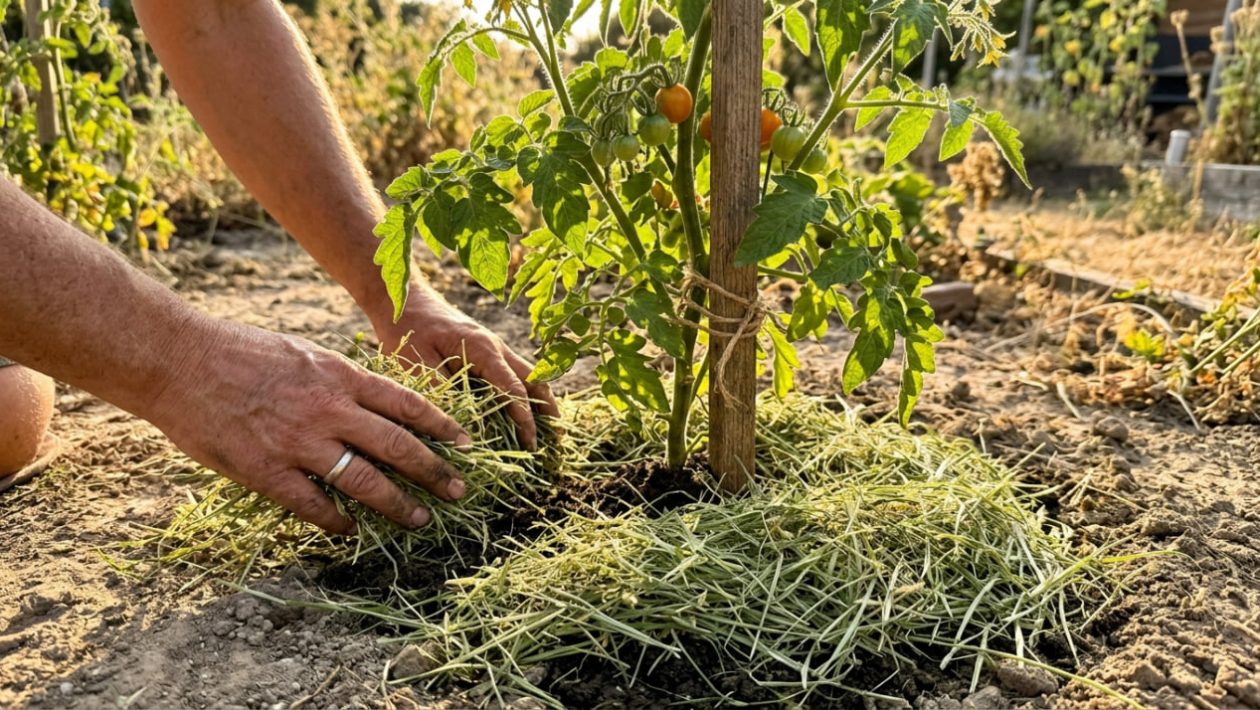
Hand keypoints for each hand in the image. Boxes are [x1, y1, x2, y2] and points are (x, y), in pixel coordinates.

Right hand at [145, 316, 470, 534]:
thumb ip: (339, 379)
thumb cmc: (240, 351)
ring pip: (365, 480)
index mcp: (340, 376)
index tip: (467, 443)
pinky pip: (314, 504)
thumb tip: (373, 402)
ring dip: (397, 504)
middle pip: (398, 446)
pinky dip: (337, 521)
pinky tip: (351, 531)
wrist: (180, 359)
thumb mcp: (304, 353)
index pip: (407, 404)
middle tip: (459, 491)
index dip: (442, 426)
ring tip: (419, 520)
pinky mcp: (267, 470)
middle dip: (434, 472)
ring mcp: (299, 442)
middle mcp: (329, 409)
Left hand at [369, 283, 559, 449]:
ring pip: (529, 376)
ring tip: (551, 431)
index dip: (525, 419)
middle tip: (558, 441)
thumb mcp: (415, 362)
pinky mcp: (486, 351)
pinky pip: (514, 374)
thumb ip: (440, 392)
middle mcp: (496, 348)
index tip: (531, 444)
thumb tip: (460, 426)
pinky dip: (527, 394)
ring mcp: (494, 348)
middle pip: (535, 380)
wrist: (404, 299)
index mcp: (483, 350)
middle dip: (549, 411)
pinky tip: (524, 413)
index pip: (514, 389)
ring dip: (542, 402)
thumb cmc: (407, 328)